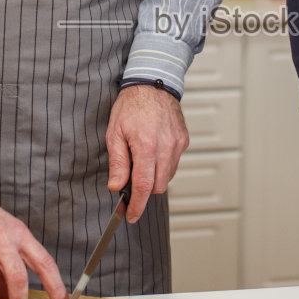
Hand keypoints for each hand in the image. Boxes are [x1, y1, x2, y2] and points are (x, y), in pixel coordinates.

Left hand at [106, 83, 188, 220]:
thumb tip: (116, 186)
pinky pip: (174, 164)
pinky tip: (153, 153)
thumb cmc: (131, 105)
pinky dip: (163, 165)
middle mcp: (166, 147)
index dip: (137, 205)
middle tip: (131, 180)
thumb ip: (118, 162)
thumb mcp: (115, 132)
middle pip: (157, 186)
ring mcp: (177, 144)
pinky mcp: (184, 141)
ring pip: (167, 177)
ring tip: (142, 160)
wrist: (153, 83)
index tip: (131, 215)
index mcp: (146, 146)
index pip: (143, 186)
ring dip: (154, 177)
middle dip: (144, 190)